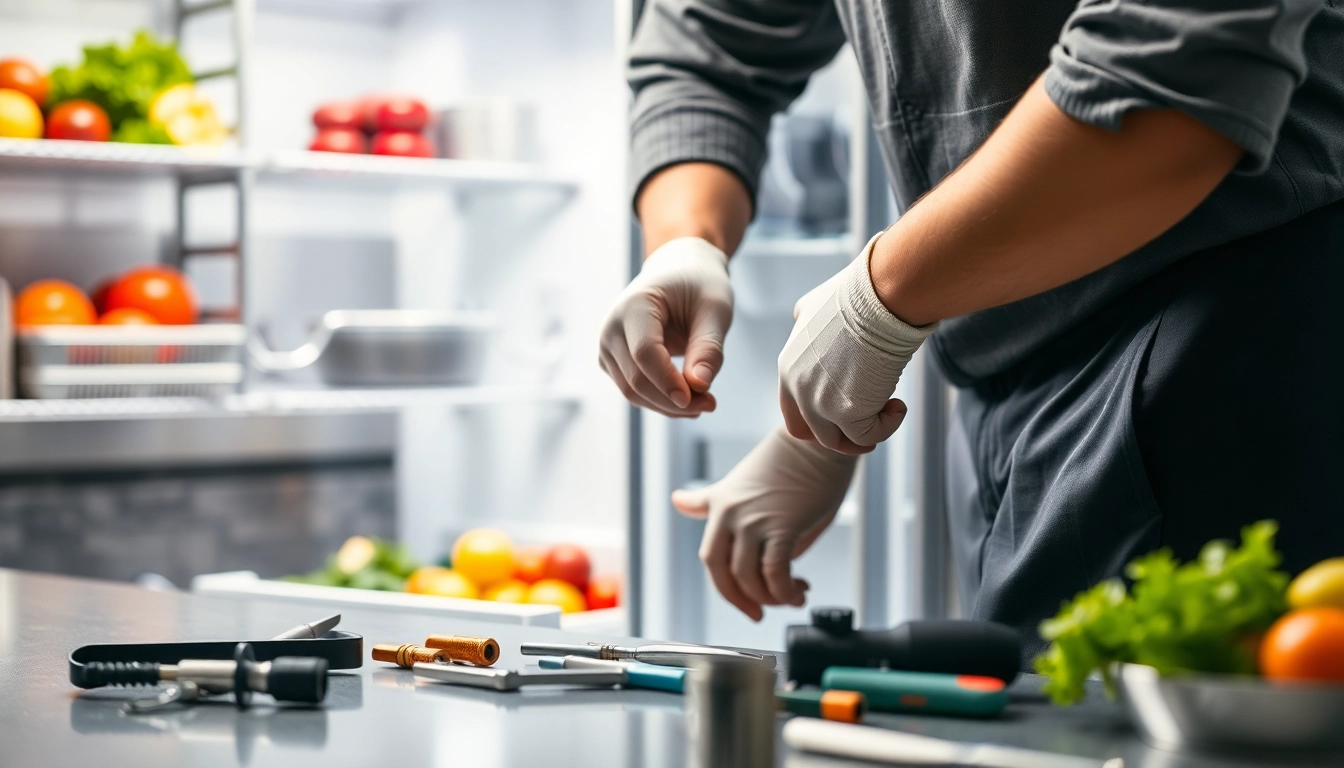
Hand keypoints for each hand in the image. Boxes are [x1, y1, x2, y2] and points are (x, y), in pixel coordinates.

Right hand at [599, 237, 732, 416]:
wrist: (680, 274)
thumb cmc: (699, 286)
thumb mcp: (716, 310)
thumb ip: (709, 347)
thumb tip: (699, 385)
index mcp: (634, 305)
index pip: (645, 353)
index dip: (670, 381)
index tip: (702, 398)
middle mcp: (611, 327)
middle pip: (636, 379)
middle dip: (674, 400)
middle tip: (712, 403)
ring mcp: (607, 346)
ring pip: (632, 392)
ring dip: (668, 406)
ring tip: (705, 402)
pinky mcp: (612, 362)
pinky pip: (634, 391)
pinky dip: (661, 401)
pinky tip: (688, 399)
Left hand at [672, 427, 856, 620]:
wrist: (817, 438)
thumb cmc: (790, 461)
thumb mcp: (748, 486)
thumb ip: (732, 517)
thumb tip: (742, 555)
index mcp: (720, 505)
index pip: (711, 559)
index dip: (726, 588)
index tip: (743, 602)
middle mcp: (730, 515)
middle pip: (723, 574)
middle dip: (742, 601)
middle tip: (760, 613)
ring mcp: (754, 521)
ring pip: (750, 579)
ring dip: (772, 598)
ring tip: (792, 595)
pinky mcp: (782, 526)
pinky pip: (776, 573)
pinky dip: (786, 591)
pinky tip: (799, 591)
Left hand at [777, 233, 935, 453]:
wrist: (881, 299)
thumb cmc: (856, 295)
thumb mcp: (814, 303)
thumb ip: (804, 315)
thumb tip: (801, 314)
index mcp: (787, 368)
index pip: (793, 414)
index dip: (818, 421)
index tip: (844, 413)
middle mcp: (798, 389)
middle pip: (814, 433)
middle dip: (844, 433)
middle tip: (870, 422)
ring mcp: (820, 403)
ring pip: (840, 441)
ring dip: (868, 431)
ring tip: (890, 410)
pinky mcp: (848, 412)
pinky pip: (868, 437)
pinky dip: (887, 426)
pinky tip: (900, 406)